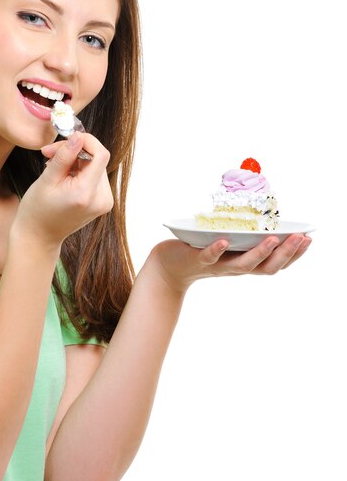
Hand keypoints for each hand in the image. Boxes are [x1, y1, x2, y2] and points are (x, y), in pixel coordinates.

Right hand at [12, 132, 112, 249]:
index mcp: (86, 193)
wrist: (39, 237)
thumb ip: (64, 156)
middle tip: (49, 154)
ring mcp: (104, 202)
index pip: (100, 155)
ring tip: (54, 168)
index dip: (87, 141)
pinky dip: (80, 172)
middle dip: (75, 152)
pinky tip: (64, 178)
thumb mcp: (47, 179)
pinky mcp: (102, 203)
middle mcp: (101, 199)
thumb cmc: (37, 210)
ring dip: (76, 161)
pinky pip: (94, 177)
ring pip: (95, 166)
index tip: (68, 138)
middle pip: (96, 160)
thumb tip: (77, 136)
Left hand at [150, 234, 311, 294]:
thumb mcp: (229, 243)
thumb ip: (245, 234)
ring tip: (274, 239)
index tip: (309, 239)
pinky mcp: (198, 260)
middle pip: (267, 267)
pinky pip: (209, 257)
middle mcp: (236, 267)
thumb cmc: (203, 251)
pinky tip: (225, 241)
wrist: (170, 267)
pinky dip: (217, 250)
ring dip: (260, 252)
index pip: (276, 263)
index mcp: (246, 262)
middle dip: (287, 253)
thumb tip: (264, 213)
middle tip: (302, 239)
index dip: (294, 254)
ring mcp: (219, 265)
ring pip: (243, 264)